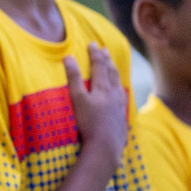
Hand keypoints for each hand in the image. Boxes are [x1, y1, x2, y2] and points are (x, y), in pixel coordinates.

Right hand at [65, 44, 128, 167]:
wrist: (105, 147)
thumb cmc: (88, 123)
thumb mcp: (77, 99)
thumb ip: (73, 78)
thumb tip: (68, 57)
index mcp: (102, 88)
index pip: (99, 66)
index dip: (95, 54)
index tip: (92, 44)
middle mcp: (114, 94)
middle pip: (111, 73)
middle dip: (107, 60)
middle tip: (104, 50)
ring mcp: (119, 106)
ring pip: (118, 85)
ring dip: (115, 73)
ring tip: (113, 67)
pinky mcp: (121, 118)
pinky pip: (123, 98)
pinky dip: (120, 90)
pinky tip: (120, 93)